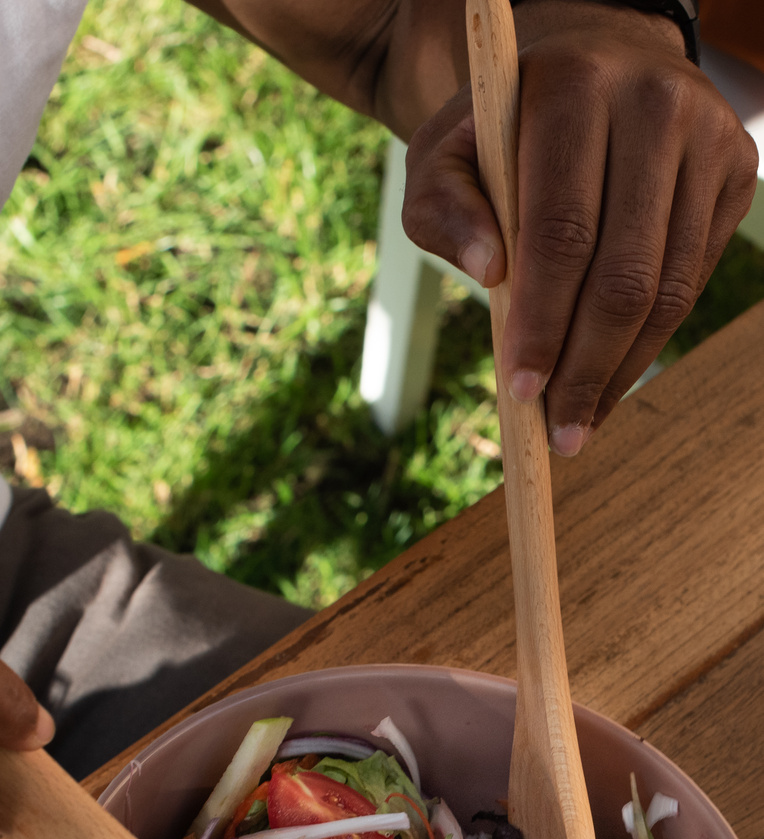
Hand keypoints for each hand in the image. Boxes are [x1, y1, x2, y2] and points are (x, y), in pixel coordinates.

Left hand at [401, 0, 758, 451]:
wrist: (593, 66)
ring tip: (579, 423)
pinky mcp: (735, 172)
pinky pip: (692, 282)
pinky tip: (610, 382)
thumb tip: (489, 274)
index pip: (561, 231)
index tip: (520, 389)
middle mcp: (654, 103)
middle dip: (586, 366)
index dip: (543, 322)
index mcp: (573, 89)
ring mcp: (707, 137)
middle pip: (623, 273)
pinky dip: (649, 344)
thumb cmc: (502, 132)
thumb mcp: (444, 155)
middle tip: (557, 432)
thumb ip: (442, 209)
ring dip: (621, 370)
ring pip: (667, 288)